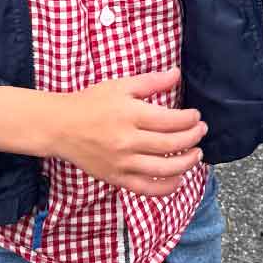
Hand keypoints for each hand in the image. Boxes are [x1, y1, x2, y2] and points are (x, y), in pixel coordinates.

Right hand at [53, 71, 207, 195]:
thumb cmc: (91, 103)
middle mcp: (127, 141)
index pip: (171, 121)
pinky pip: (146, 188)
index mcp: (130, 115)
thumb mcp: (120, 86)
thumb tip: (177, 74)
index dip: (190, 119)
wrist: (60, 126)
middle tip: (201, 132)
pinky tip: (178, 179)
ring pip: (163, 169)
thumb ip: (151, 81)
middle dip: (193, 138)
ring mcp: (122, 163)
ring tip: (196, 154)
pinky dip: (166, 187)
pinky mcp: (116, 178)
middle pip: (171, 144)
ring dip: (186, 163)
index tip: (197, 116)